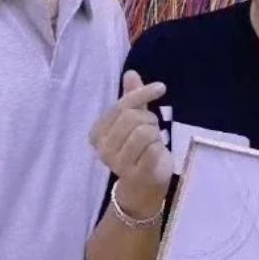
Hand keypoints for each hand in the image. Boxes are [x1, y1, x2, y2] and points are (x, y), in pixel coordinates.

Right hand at [89, 70, 172, 214]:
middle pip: (133, 118)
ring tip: (152, 143)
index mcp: (97, 133)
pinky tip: (155, 154)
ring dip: (155, 134)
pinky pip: (153, 149)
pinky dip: (159, 147)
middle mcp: (103, 149)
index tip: (161, 87)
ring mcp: (118, 164)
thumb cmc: (138, 150)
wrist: (143, 186)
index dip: (142, 94)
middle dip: (149, 119)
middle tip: (151, 130)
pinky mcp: (136, 174)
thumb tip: (131, 73)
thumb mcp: (134, 120)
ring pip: (144, 132)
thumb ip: (131, 98)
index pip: (121, 105)